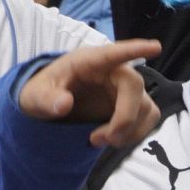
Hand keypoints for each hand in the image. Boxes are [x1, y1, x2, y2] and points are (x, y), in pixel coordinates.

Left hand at [17, 39, 162, 146]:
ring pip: (146, 107)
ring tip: (102, 142)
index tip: (156, 47)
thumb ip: (46, 99)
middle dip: (124, 118)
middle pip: (135, 87)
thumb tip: (64, 105)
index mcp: (90, 62)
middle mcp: (114, 72)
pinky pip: (147, 118)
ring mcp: (126, 90)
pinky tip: (113, 140)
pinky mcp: (132, 106)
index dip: (135, 49)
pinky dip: (135, 133)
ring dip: (130, 130)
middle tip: (100, 140)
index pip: (115, 53)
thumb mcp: (34, 95)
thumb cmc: (44, 92)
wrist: (50, 105)